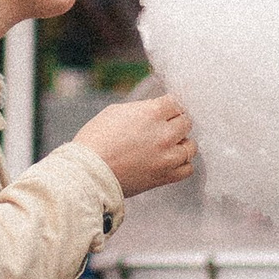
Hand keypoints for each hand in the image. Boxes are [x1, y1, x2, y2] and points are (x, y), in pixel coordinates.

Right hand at [75, 93, 195, 198]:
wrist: (88, 172)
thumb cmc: (95, 140)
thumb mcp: (116, 111)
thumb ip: (142, 109)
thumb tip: (156, 111)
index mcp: (152, 113)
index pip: (176, 102)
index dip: (169, 106)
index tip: (165, 110)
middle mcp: (164, 134)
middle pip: (186, 123)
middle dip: (176, 122)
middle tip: (164, 127)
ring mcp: (166, 157)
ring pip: (190, 146)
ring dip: (181, 143)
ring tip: (167, 145)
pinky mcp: (164, 176)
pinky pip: (187, 169)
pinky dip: (182, 164)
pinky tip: (171, 161)